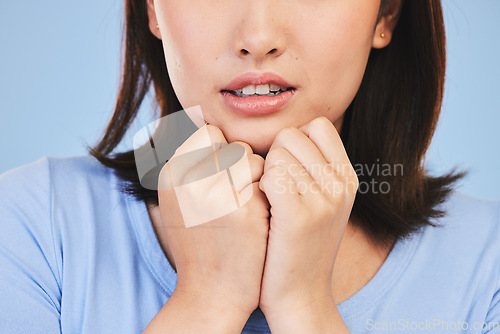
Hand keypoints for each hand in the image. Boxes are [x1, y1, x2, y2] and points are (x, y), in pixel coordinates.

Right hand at [156, 124, 269, 316]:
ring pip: (252, 159)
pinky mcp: (243, 210)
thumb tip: (208, 127)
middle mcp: (188, 179)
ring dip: (257, 179)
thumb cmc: (200, 243)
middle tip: (236, 195)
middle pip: (232, 145)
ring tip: (246, 206)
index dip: (222, 153)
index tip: (223, 179)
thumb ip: (190, 164)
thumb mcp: (180, 201)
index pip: (207, 134)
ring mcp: (215, 193)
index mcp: (170, 174)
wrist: (210, 293)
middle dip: (241, 165)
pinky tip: (257, 219)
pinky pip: (268, 181)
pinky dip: (267, 196)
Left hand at [258, 117, 358, 319]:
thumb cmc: (300, 244)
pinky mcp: (299, 216)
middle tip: (274, 187)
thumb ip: (315, 167)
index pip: (318, 125)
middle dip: (275, 155)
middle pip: (292, 135)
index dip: (294, 140)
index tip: (287, 167)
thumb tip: (290, 132)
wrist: (300, 295)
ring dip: (265, 174)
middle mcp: (341, 185)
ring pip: (277, 154)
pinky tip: (264, 208)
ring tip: (271, 203)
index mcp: (348, 178)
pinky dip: (260, 187)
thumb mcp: (323, 203)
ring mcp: (324, 200)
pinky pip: (270, 175)